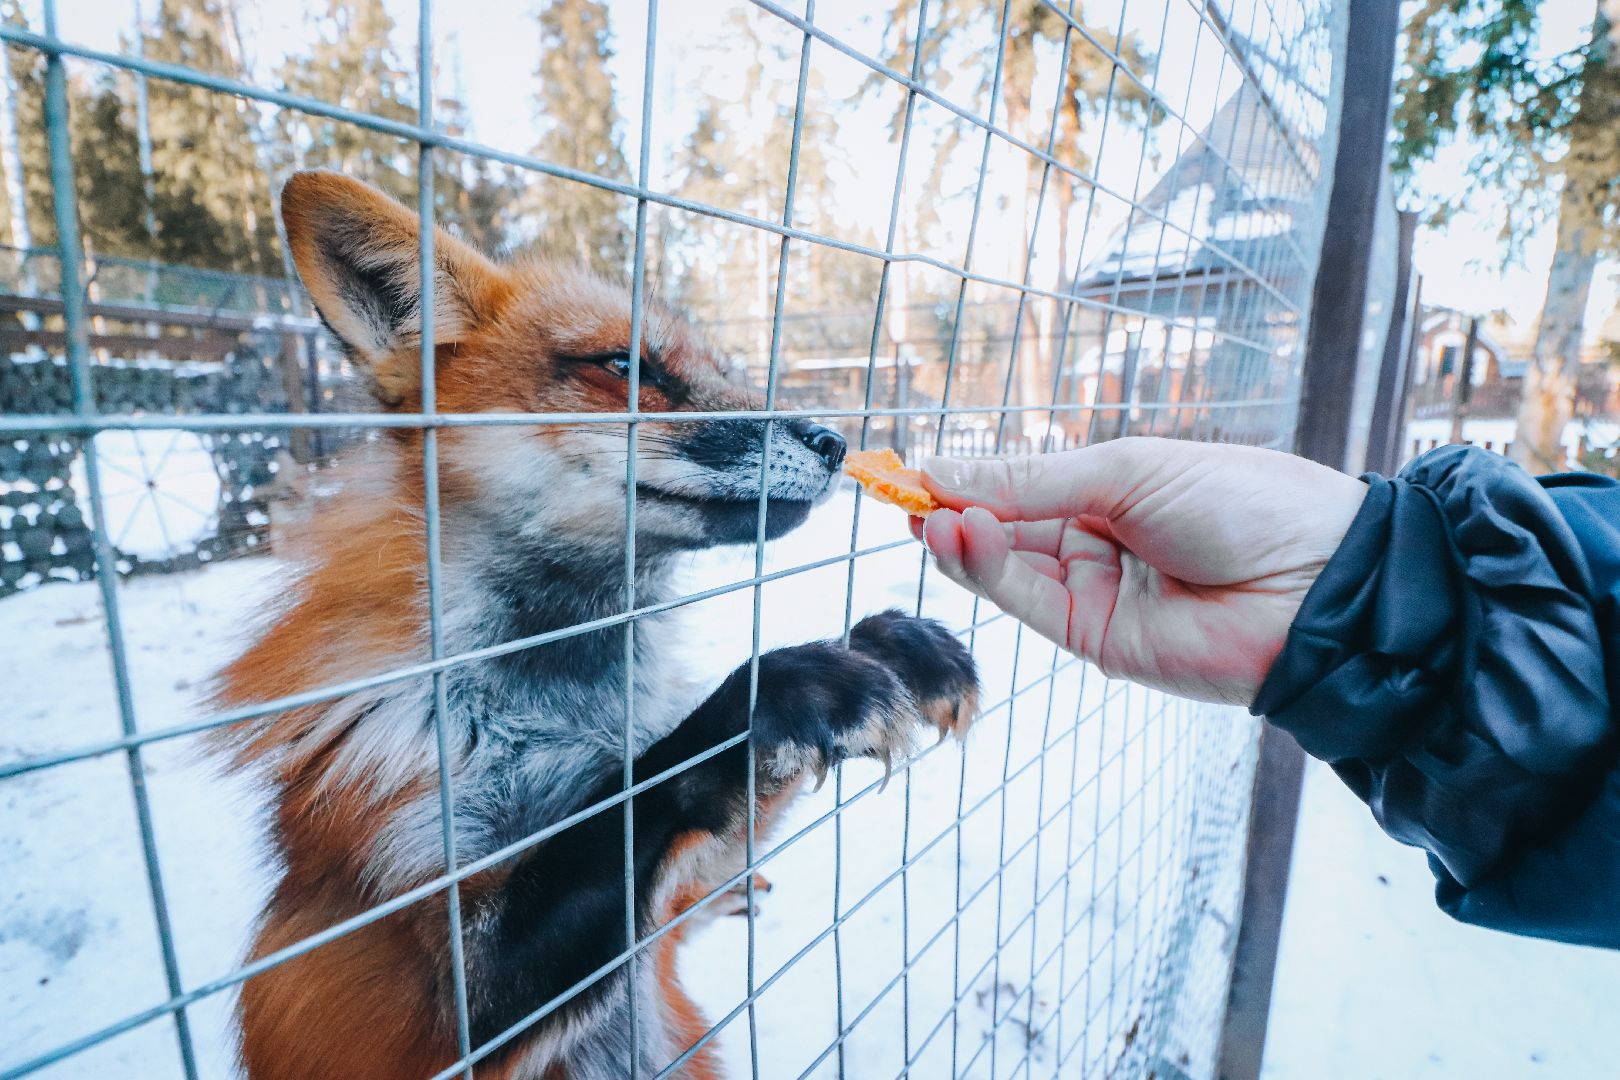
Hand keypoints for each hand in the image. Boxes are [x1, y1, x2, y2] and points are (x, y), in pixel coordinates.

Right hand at [913, 437, 1366, 706]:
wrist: (1318, 580)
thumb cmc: (1243, 503)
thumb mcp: (1125, 471)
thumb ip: (1030, 481)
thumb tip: (942, 472)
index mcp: (1112, 492)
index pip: (1020, 485)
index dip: (966, 478)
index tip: (910, 469)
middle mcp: (1097, 544)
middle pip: (1003, 530)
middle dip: (951, 511)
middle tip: (899, 494)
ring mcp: (1095, 596)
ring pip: (1007, 570)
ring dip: (962, 543)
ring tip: (927, 516)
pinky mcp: (1098, 642)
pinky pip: (1029, 604)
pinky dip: (990, 572)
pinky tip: (961, 537)